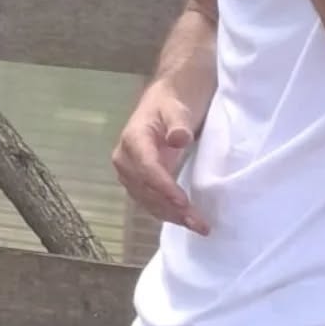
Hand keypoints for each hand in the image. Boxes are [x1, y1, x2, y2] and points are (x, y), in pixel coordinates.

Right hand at [112, 86, 209, 233]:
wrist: (167, 98)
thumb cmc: (174, 101)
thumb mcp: (178, 107)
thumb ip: (178, 123)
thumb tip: (178, 139)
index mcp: (133, 138)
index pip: (147, 169)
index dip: (164, 188)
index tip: (184, 202)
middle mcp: (126, 159)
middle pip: (146, 190)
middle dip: (172, 209)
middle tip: (198, 223)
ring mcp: (130, 173)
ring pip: (147, 201)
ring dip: (172, 216)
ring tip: (198, 226)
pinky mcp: (139, 181)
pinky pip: (150, 202)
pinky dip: (168, 213)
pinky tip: (186, 221)